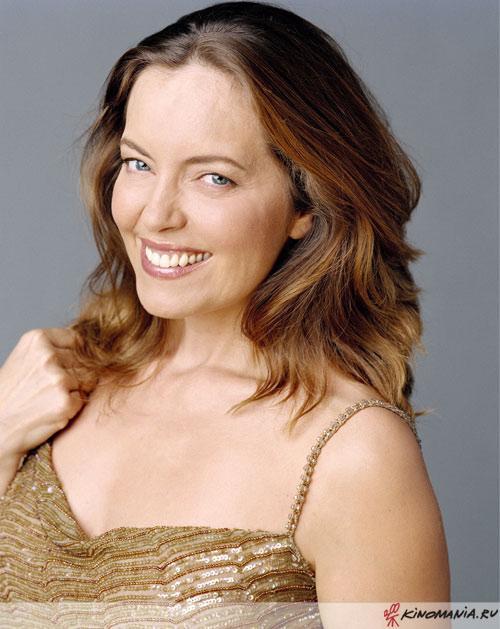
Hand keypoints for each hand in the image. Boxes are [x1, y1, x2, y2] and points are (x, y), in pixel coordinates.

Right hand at [0, 327, 93, 459]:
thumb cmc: (12, 392)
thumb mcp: (26, 358)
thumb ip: (55, 348)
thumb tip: (91, 345)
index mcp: (37, 339)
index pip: (78, 341)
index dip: (76, 356)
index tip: (64, 366)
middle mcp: (47, 355)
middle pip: (85, 361)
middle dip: (76, 375)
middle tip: (51, 388)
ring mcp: (57, 378)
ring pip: (88, 380)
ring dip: (75, 391)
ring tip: (49, 398)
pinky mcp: (64, 402)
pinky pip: (82, 400)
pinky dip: (72, 407)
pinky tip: (51, 410)